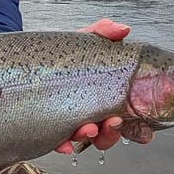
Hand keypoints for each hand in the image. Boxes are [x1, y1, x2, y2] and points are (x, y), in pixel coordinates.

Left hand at [55, 18, 152, 153]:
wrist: (29, 58)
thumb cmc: (63, 53)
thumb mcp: (83, 41)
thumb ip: (103, 33)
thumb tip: (123, 29)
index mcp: (103, 96)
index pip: (124, 115)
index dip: (136, 126)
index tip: (144, 132)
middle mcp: (89, 112)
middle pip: (107, 132)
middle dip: (112, 132)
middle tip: (112, 122)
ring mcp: (70, 121)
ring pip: (86, 139)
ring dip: (90, 136)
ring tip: (87, 128)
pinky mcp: (49, 127)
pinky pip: (58, 142)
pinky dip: (63, 144)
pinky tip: (64, 144)